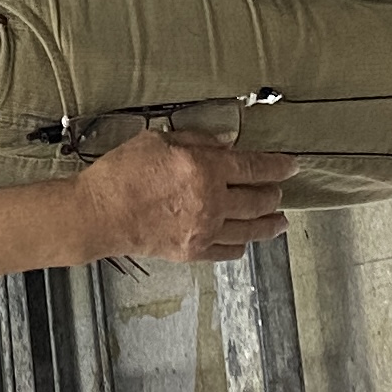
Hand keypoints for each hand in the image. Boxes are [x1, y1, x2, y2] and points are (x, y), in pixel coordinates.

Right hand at [74, 127, 294, 260]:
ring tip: (281, 220)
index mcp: (204, 168)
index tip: (291, 166)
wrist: (100, 213)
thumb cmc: (122, 172)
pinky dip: (243, 244)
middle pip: (258, 199)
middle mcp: (212, 201)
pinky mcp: (194, 251)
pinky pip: (230, 251)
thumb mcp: (157, 140)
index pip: (254, 167)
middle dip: (274, 193)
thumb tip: (226, 144)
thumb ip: (197, 139)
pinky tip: (247, 240)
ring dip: (270, 223)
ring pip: (251, 229)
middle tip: (279, 190)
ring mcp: (205, 230)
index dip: (278, 166)